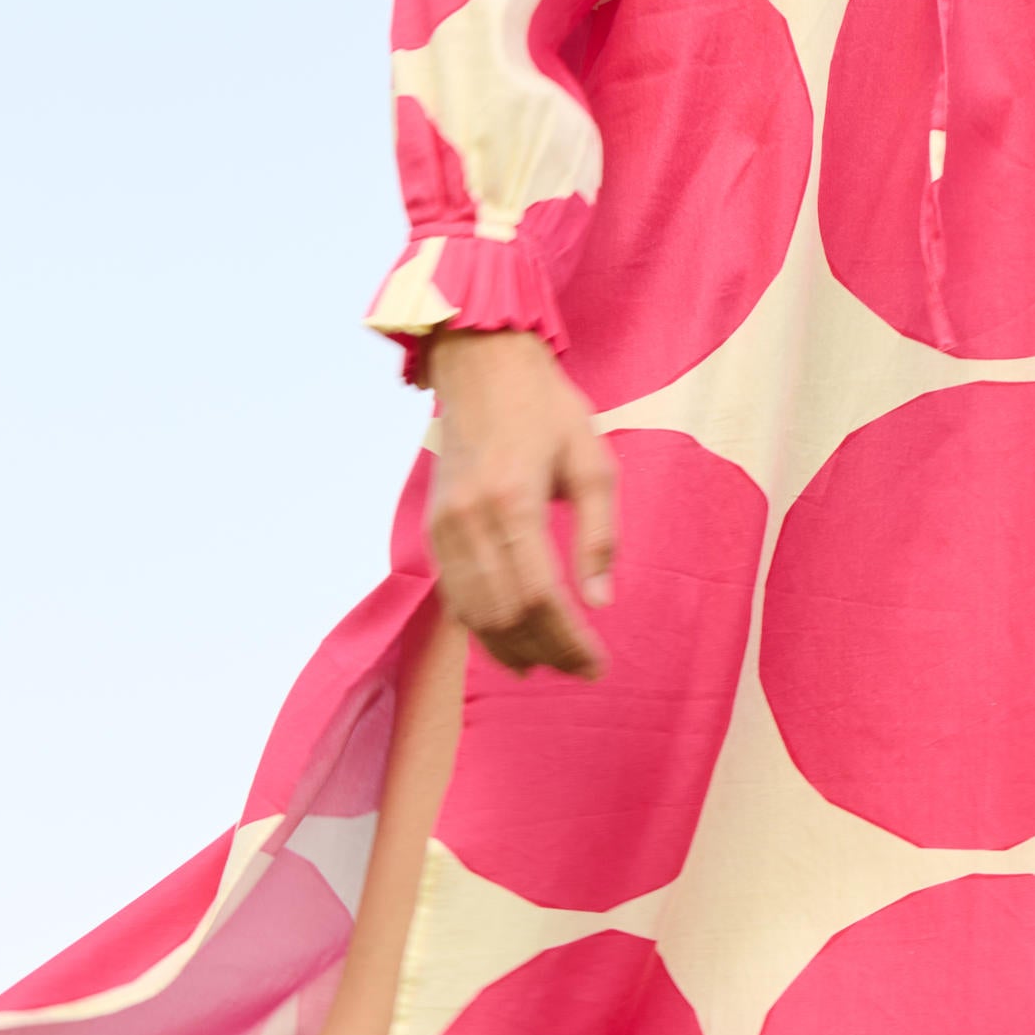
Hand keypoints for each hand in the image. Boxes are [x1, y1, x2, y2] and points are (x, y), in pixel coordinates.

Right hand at [420, 329, 616, 677]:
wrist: (482, 366)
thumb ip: (600, 534)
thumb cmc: (547, 409)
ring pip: (473, 614)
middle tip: (580, 667)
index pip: (541, 596)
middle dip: (545, 652)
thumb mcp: (594, 461)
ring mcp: (445, 525)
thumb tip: (601, 601)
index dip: (569, 641)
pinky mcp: (433, 528)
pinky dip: (482, 627)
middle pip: (506, 614)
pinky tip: (510, 640)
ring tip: (548, 664)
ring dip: (511, 649)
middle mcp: (471, 518)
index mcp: (515, 499)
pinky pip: (453, 595)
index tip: (597, 664)